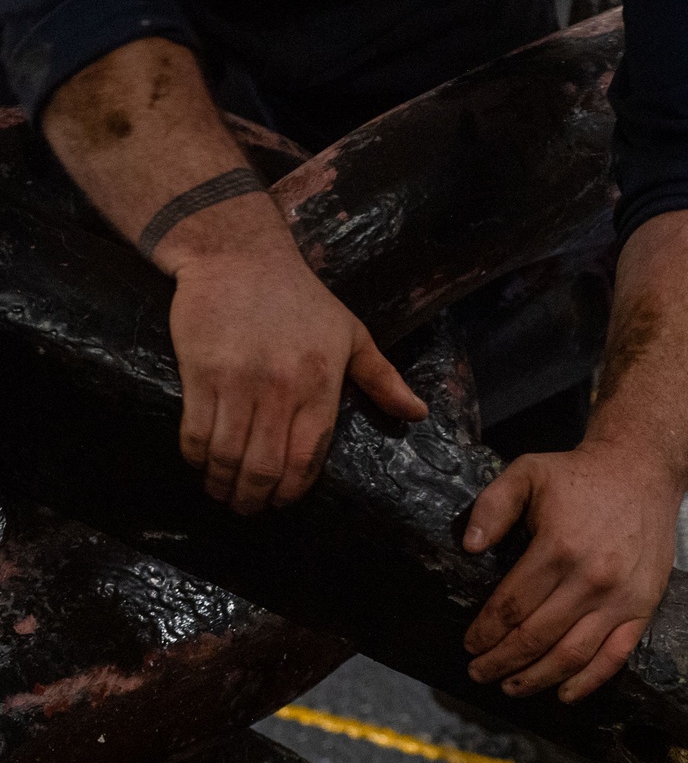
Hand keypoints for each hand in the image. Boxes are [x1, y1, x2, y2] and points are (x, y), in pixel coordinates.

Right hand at [171, 235, 426, 513]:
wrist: (238, 254)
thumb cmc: (300, 298)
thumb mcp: (351, 334)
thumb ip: (382, 379)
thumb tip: (417, 414)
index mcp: (320, 385)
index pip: (307, 457)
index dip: (292, 491)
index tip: (282, 503)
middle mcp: (280, 389)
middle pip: (265, 467)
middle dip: (255, 499)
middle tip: (248, 508)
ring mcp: (238, 382)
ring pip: (227, 455)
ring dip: (222, 485)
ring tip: (222, 494)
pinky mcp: (201, 373)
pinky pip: (195, 431)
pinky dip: (196, 458)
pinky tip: (200, 466)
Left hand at [462, 441, 680, 701]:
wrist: (643, 472)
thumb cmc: (578, 476)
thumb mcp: (527, 472)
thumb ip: (493, 505)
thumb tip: (469, 546)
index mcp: (558, 548)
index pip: (511, 606)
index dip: (485, 632)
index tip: (470, 644)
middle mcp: (591, 579)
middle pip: (535, 637)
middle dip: (501, 661)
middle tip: (479, 671)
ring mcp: (621, 598)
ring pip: (571, 655)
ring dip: (536, 678)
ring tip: (510, 687)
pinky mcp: (643, 607)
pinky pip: (614, 656)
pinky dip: (587, 682)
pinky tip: (563, 693)